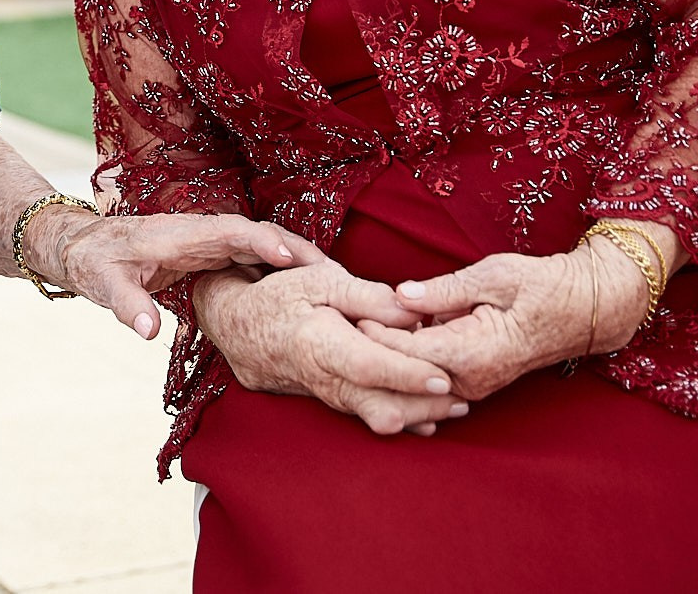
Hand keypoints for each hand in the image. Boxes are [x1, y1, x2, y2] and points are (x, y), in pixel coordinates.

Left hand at [33, 208, 324, 339]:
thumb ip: (127, 305)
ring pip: (261, 247)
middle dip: (298, 251)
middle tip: (336, 277)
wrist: (85, 248)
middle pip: (259, 235)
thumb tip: (148, 330)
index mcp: (181, 234)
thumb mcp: (103, 283)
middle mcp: (202, 233)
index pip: (231, 232)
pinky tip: (304, 293)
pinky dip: (280, 271)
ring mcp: (209, 243)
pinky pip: (253, 259)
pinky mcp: (212, 254)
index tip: (295, 257)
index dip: (264, 242)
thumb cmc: (94, 262)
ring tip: (335, 286)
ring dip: (296, 262)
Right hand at [194, 262, 467, 435]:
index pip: (370, 366)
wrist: (234, 325)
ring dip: (416, 414)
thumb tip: (410, 312)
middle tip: (463, 400)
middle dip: (424, 409)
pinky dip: (396, 413)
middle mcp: (321, 378)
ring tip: (454, 405)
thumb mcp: (318, 278)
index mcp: (317, 342)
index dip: (408, 374)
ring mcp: (323, 395)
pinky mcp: (326, 401)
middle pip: (379, 408)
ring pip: (374, 418)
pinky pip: (364, 415)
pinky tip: (424, 412)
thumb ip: (366, 296)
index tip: (445, 378)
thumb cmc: (278, 295)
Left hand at [361, 243, 652, 400]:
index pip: (403, 349)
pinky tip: (377, 343)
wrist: (585, 311)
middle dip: (368, 348)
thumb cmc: (543, 285)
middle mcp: (468, 380)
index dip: (370, 331)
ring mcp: (471, 388)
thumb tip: (400, 295)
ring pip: (412, 379)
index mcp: (471, 354)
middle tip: (333, 321)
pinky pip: (427, 379)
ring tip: (345, 332)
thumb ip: (444, 289)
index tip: (341, 311)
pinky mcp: (471, 384)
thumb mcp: (493, 274)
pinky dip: (402, 365)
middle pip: (401, 371)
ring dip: (382, 359)